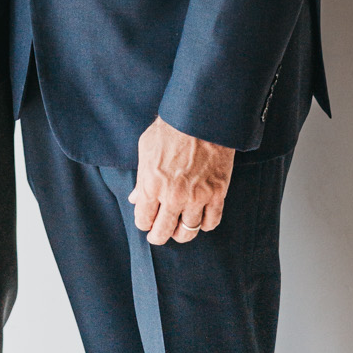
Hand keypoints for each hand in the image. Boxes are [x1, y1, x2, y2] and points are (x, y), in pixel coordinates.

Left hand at [129, 116, 233, 245]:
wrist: (201, 116)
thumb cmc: (170, 129)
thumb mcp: (146, 148)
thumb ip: (141, 177)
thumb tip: (136, 198)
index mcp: (152, 185)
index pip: (143, 220)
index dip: (144, 223)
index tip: (147, 222)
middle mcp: (173, 196)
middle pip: (163, 232)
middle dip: (158, 236)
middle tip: (158, 234)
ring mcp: (196, 197)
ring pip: (187, 232)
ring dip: (181, 233)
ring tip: (179, 228)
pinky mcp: (216, 193)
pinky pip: (211, 222)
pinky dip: (204, 224)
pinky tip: (199, 218)